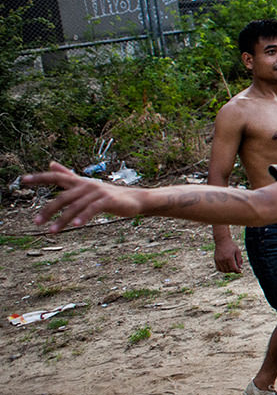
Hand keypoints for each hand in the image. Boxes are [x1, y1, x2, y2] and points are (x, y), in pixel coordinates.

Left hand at [23, 161, 146, 232]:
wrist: (135, 199)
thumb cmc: (109, 194)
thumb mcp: (86, 185)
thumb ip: (67, 175)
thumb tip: (50, 163)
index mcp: (80, 182)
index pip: (56, 177)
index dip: (40, 178)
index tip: (22, 180)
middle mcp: (87, 185)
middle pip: (63, 197)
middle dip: (48, 210)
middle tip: (36, 222)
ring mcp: (97, 193)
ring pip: (75, 206)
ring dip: (62, 220)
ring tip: (51, 231)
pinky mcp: (108, 201)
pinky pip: (92, 209)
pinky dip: (83, 217)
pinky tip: (75, 225)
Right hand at [214, 238, 243, 273]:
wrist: (222, 241)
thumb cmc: (231, 245)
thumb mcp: (237, 251)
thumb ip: (239, 259)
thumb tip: (240, 267)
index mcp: (229, 258)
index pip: (233, 268)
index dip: (237, 271)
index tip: (240, 271)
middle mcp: (223, 260)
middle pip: (229, 270)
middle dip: (233, 271)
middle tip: (236, 269)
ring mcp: (218, 260)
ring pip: (223, 270)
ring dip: (228, 271)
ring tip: (231, 268)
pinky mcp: (215, 260)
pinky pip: (218, 268)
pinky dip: (222, 270)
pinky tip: (226, 268)